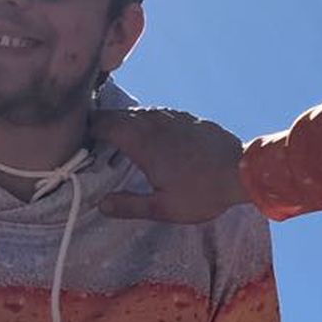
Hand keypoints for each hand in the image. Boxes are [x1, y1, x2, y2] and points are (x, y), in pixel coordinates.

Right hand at [95, 108, 249, 222]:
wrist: (243, 171)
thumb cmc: (202, 192)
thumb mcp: (163, 208)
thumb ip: (129, 205)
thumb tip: (101, 204)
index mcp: (142, 142)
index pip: (103, 124)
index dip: (86, 130)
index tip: (78, 141)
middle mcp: (154, 123)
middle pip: (118, 115)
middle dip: (102, 125)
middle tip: (92, 141)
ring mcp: (172, 117)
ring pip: (138, 112)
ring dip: (123, 122)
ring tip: (116, 139)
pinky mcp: (187, 118)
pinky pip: (157, 114)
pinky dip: (145, 121)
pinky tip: (149, 135)